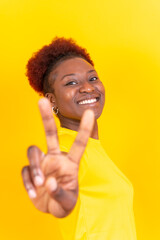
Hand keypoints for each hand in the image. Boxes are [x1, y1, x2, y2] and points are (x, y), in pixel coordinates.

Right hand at [21, 98, 93, 217]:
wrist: (50, 208)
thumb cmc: (64, 202)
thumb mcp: (68, 203)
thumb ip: (60, 194)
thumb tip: (48, 182)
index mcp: (70, 162)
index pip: (79, 144)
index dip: (84, 129)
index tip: (90, 112)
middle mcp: (55, 158)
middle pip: (50, 134)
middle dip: (46, 118)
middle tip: (42, 100)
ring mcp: (42, 163)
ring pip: (33, 152)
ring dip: (35, 168)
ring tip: (40, 184)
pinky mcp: (31, 171)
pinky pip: (25, 171)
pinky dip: (28, 182)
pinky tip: (34, 193)